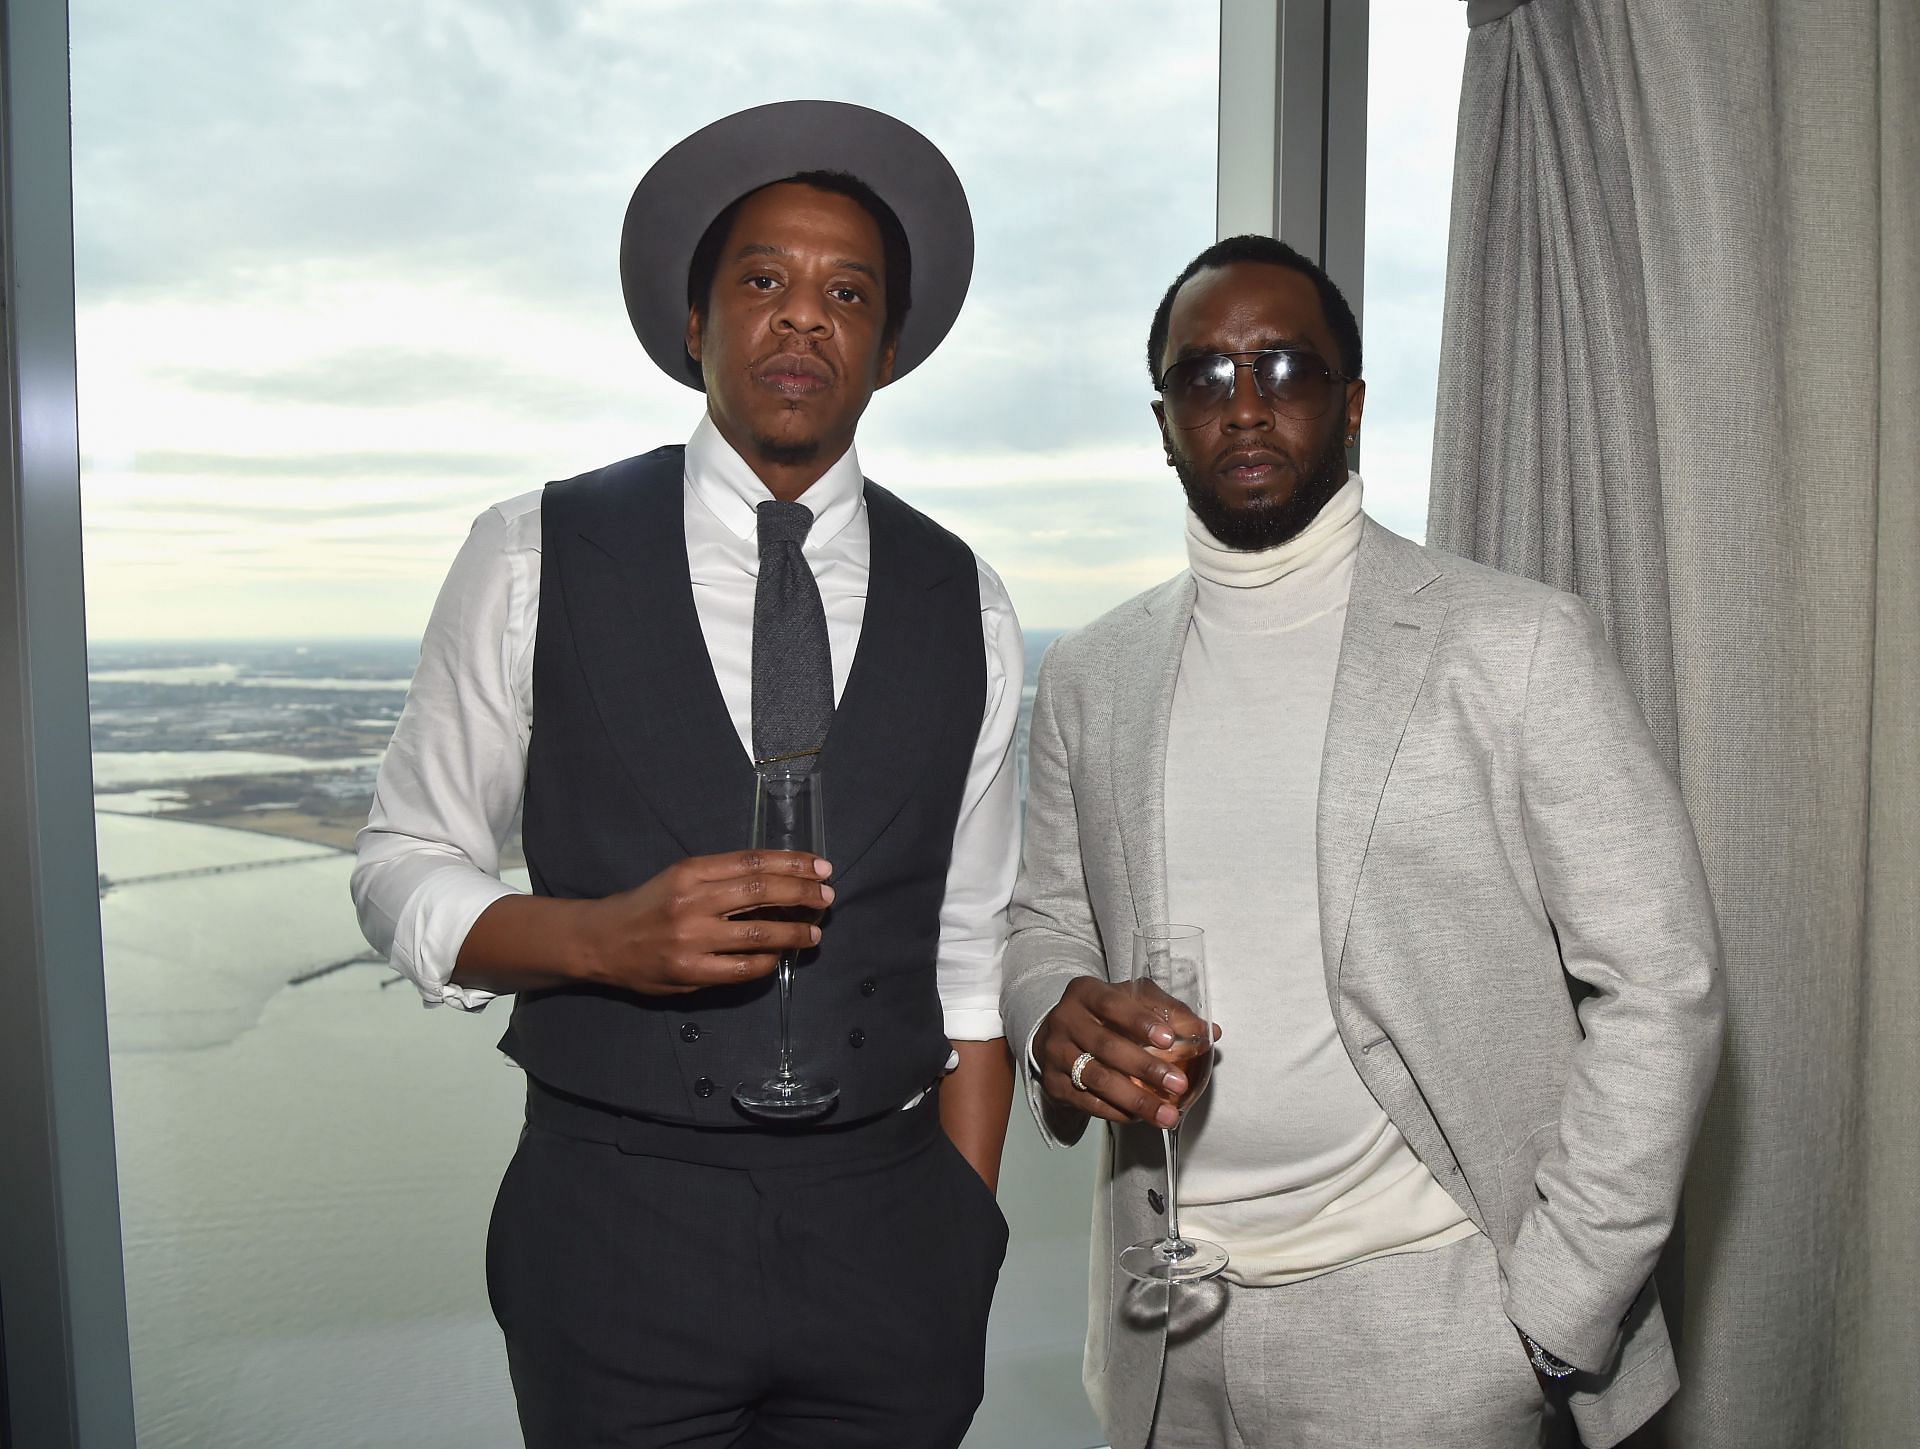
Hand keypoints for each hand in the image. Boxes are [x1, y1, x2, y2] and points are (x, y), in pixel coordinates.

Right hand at [575, 850, 832, 995]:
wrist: (602, 941)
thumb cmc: (648, 906)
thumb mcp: (679, 877)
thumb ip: (721, 877)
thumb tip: (779, 878)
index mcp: (690, 872)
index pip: (752, 861)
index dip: (792, 862)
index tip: (820, 866)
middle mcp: (692, 901)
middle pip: (761, 890)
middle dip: (802, 892)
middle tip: (826, 896)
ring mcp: (691, 938)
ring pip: (758, 932)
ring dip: (794, 931)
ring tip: (814, 931)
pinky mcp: (690, 971)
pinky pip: (743, 968)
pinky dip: (768, 961)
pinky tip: (780, 957)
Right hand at [1034, 976, 1217, 1128]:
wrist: (1057, 1036)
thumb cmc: (1104, 1016)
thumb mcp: (1132, 1002)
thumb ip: (1170, 1012)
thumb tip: (1211, 1032)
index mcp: (1085, 993)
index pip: (1112, 1005)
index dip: (1140, 1022)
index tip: (1169, 1039)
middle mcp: (1065, 1021)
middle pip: (1106, 1046)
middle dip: (1145, 1067)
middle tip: (1178, 1085)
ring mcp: (1055, 1053)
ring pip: (1097, 1079)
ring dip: (1136, 1100)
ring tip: (1167, 1115)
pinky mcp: (1052, 1084)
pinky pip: (1087, 1102)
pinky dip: (1116, 1112)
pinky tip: (1140, 1118)